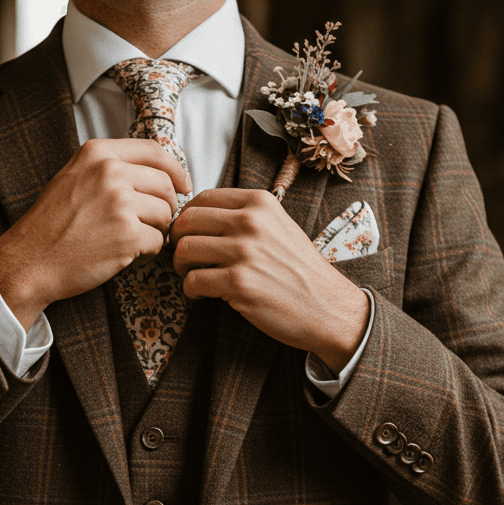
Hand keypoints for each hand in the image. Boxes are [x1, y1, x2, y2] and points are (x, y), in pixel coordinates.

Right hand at [0, 138, 190, 328]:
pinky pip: (159, 241)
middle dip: (165, 206)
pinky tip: (125, 253)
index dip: (175, 169)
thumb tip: (158, 171)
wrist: (30, 261)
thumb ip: (110, 167)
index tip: (184, 184)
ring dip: (155, 229)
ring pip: (165, 214)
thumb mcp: (74, 177)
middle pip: (165, 185)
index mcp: (97, 154)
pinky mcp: (127, 235)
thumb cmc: (52, 225)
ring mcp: (119, 204)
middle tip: (150, 222)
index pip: (154, 151)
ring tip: (129, 238)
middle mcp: (109, 173)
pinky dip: (148, 251)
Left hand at [171, 189, 369, 374]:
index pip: (202, 198)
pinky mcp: (238, 283)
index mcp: (260, 203)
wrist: (326, 306)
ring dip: (180, 266)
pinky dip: (190, 289)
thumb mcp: (278, 227)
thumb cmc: (298, 270)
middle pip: (187, 221)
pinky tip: (202, 293)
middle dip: (177, 241)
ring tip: (191, 275)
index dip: (187, 217)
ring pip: (185, 249)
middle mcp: (251, 222)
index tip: (188, 233)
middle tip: (183, 257)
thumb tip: (197, 217)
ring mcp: (245, 252)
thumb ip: (244, 216)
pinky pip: (193, 280)